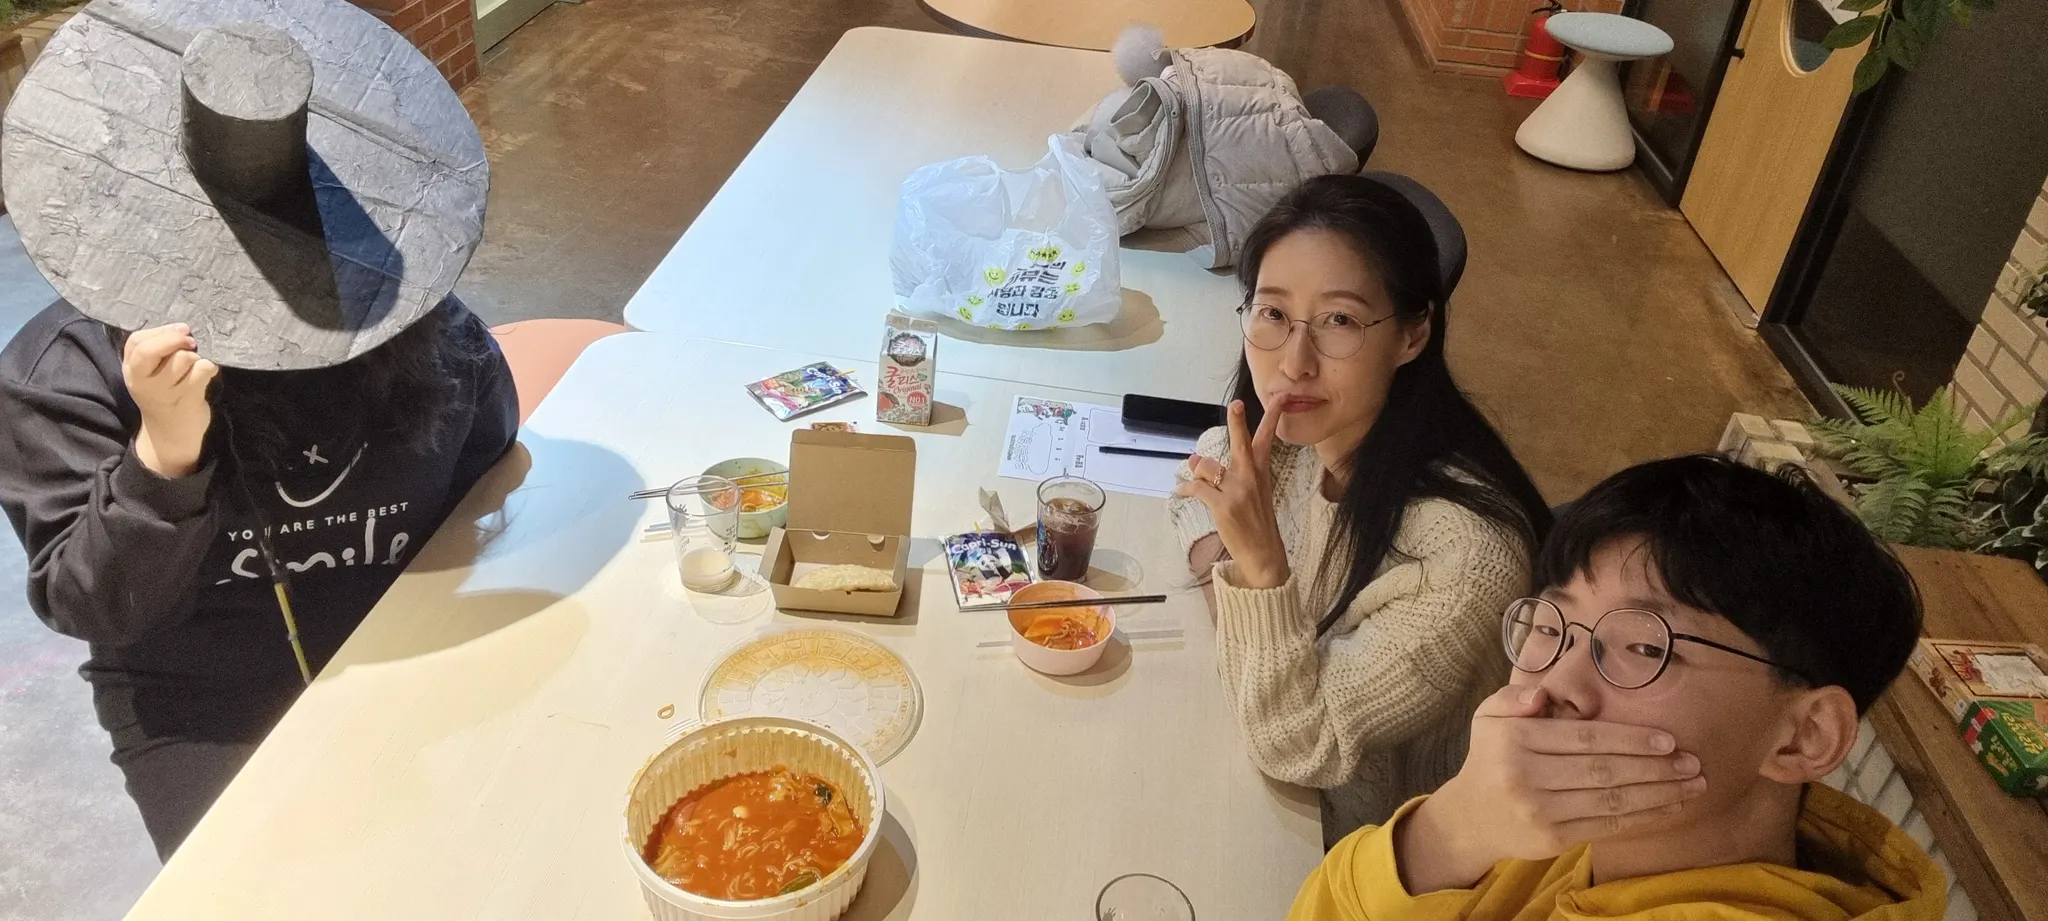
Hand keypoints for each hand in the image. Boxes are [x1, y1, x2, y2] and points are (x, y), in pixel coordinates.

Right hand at [124, 324, 217, 477]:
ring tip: (195, 365)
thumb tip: (183, 329)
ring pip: (184, 359)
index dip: (162, 331)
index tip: (183, 329)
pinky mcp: (187, 401)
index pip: (137, 341)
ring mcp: (165, 394)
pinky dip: (208, 368)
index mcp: (131, 371)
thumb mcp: (147, 372)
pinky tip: (205, 375)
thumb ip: (156, 349)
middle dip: (179, 340)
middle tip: (191, 343)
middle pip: (158, 349)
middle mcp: (144, 382)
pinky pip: (202, 371)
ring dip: (196, 357)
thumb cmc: (162, 393)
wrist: (170, 432)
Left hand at [1172, 399, 1288, 587]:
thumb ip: (1226, 474)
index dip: (1273, 417)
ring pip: (1207, 467)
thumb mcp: (1252, 494)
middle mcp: (1251, 477)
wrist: (1263, 554)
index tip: (1281, 398)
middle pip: (1241, 443)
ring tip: (1194, 475)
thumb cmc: (1256, 524)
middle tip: (1236, 404)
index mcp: (1261, 472)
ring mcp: (1237, 491)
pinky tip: (1180, 490)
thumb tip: (1195, 458)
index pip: (1267, 439)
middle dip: (1238, 422)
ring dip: (1197, 469)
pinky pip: (1197, 488)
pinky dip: (1185, 488)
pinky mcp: (1223, 505)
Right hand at [1395, 686, 1707, 891]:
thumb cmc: (1492, 757)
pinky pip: (1606, 825)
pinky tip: (1670, 807)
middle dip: (1654, 767)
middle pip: (1602, 770)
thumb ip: (1514, 697)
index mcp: (1515, 739)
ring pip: (1610, 800)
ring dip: (1658, 793)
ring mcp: (1539, 811)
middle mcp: (1525, 776)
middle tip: (1692, 762)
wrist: (1471, 816)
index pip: (1583, 738)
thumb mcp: (1489, 717)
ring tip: (1693, 785)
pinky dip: (1643, 817)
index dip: (1629, 739)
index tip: (1668, 739)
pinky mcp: (1552, 838)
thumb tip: (1541, 697)